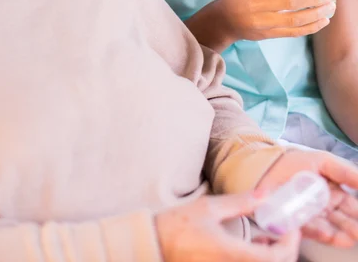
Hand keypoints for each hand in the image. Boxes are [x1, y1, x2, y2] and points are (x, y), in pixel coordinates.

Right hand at [155, 192, 300, 261]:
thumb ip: (240, 203)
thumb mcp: (210, 208)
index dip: (290, 243)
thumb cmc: (178, 226)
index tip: (292, 227)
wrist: (155, 245)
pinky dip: (259, 259)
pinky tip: (255, 244)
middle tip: (286, 229)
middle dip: (285, 249)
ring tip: (270, 234)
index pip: (276, 258)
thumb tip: (265, 193)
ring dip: (273, 255)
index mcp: (232, 256)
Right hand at [218, 0, 336, 43]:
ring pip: (295, 19)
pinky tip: (323, 20)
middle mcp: (255, 3)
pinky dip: (311, 27)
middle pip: (291, 2)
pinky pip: (293, 32)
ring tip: (330, 6)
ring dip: (317, 13)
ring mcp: (261, 21)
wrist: (226, 18)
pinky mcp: (266, 34)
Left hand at [257, 149, 357, 247]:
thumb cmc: (296, 162)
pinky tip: (330, 234)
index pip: (352, 206)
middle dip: (354, 225)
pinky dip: (323, 234)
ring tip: (352, 235)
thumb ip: (345, 171)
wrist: (267, 166)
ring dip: (344, 233)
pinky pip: (313, 232)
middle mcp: (326, 207)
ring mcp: (313, 217)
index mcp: (335, 192)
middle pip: (346, 220)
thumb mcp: (323, 161)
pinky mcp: (299, 224)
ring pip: (333, 229)